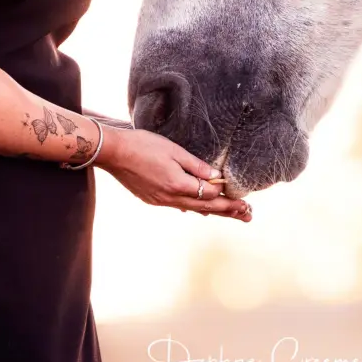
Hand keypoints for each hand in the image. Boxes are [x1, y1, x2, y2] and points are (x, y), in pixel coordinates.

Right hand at [97, 126, 252, 220]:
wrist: (113, 153)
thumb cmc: (143, 146)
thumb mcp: (174, 150)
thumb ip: (196, 165)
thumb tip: (216, 177)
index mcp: (178, 185)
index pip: (210, 195)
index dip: (229, 197)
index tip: (245, 201)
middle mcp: (170, 198)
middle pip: (205, 207)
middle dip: (228, 211)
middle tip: (248, 216)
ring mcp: (160, 200)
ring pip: (192, 208)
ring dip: (213, 211)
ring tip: (230, 215)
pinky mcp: (151, 199)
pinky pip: (177, 205)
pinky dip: (193, 207)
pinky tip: (198, 209)